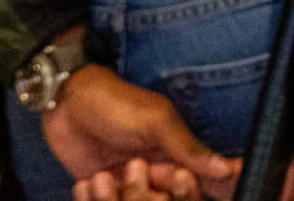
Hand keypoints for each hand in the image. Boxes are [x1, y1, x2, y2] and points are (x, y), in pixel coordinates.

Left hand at [42, 66, 237, 200]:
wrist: (66, 103)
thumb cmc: (117, 104)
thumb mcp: (156, 123)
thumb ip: (188, 148)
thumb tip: (226, 169)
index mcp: (176, 158)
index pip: (195, 186)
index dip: (189, 191)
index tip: (171, 178)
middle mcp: (155, 176)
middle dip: (148, 196)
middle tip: (133, 170)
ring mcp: (127, 186)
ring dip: (117, 199)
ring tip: (102, 177)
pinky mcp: (100, 193)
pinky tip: (88, 181)